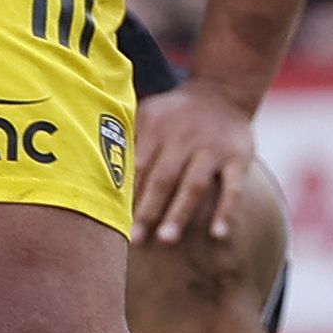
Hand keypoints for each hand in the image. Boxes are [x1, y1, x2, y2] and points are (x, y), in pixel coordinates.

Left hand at [129, 82, 256, 244]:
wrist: (223, 91)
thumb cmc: (174, 115)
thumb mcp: (148, 114)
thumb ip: (127, 138)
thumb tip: (93, 169)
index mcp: (156, 127)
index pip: (138, 166)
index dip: (126, 194)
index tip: (114, 221)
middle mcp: (184, 137)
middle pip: (162, 178)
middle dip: (148, 209)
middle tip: (135, 239)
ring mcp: (213, 148)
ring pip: (194, 184)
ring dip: (180, 213)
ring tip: (166, 240)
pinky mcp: (239, 158)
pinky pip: (233, 188)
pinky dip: (226, 211)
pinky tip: (217, 234)